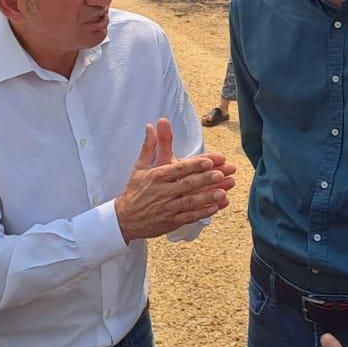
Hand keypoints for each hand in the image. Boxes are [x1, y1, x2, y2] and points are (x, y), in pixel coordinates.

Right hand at [114, 118, 235, 241]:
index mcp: (157, 176)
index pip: (178, 169)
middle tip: (221, 173)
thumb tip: (150, 126)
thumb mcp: (140, 166)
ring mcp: (168, 208)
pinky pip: (188, 217)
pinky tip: (215, 208)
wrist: (124, 218)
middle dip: (205, 179)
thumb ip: (149, 146)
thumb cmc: (134, 190)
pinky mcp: (171, 221)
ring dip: (207, 197)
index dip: (194, 165)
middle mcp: (163, 191)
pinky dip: (202, 213)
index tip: (209, 161)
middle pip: (187, 184)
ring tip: (223, 192)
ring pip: (190, 202)